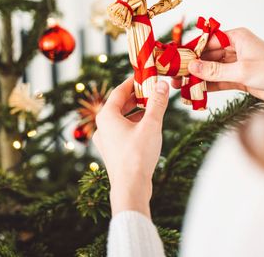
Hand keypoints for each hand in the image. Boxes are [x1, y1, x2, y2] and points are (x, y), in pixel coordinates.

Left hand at [93, 77, 169, 217]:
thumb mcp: (151, 125)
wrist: (130, 188)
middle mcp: (102, 127)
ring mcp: (105, 141)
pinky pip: (122, 132)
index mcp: (106, 116)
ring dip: (136, 112)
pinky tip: (148, 127)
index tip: (144, 76)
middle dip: (136, 97)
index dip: (133, 82)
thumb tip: (161, 85)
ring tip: (153, 107)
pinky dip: (133, 125)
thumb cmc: (138, 155)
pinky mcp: (112, 152)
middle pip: (119, 105)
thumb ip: (157, 103)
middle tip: (151, 90)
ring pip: (121, 119)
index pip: (119, 91)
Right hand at [172, 28, 263, 103]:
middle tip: (173, 74)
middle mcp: (235, 48)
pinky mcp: (239, 78)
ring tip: (179, 85)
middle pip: (207, 56)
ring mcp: (236, 64)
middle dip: (191, 66)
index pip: (207, 40)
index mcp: (237, 37)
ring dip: (197, 78)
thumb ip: (215, 71)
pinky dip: (208, 86)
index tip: (174, 57)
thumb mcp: (242, 70)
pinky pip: (218, 81)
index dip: (190, 49)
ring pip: (211, 70)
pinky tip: (194, 92)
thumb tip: (191, 67)